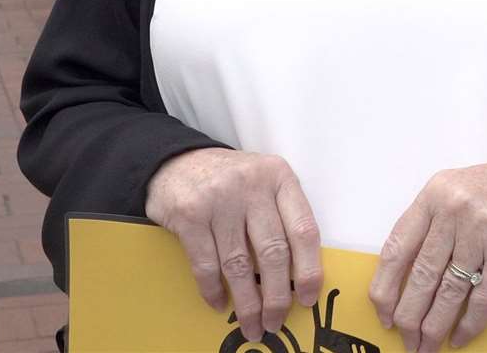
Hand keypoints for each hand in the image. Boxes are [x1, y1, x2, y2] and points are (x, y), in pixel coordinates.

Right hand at [144, 148, 322, 343]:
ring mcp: (220, 200)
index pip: (304, 229)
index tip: (307, 298)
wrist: (177, 161)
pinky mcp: (189, 215)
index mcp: (280, 178)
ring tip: (252, 325)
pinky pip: (206, 263)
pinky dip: (213, 289)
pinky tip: (220, 303)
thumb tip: (298, 274)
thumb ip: (282, 215)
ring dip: (247, 302)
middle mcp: (253, 186)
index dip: (308, 269)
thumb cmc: (230, 180)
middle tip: (276, 321)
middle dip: (276, 295)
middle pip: (274, 252)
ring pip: (240, 264)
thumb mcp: (264, 183)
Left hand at [369, 145, 486, 352]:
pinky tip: (461, 336)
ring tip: (427, 345)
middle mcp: (455, 210)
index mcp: (436, 193)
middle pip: (421, 276)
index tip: (382, 312)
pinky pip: (483, 298)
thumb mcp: (461, 189)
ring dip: (435, 326)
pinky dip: (470, 323)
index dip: (385, 287)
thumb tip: (407, 277)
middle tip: (405, 338)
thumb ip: (434, 222)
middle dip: (409, 316)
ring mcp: (483, 231)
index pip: (397, 248)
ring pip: (449, 291)